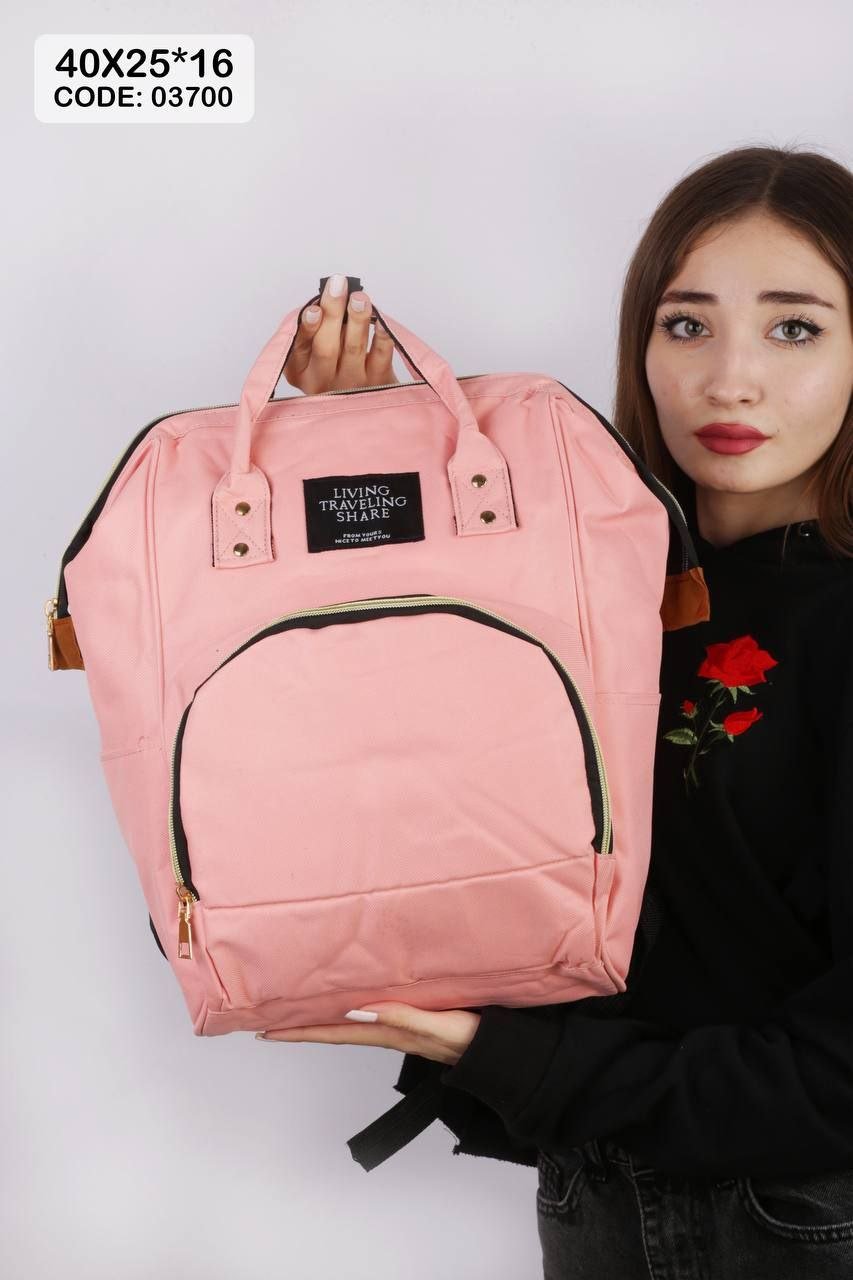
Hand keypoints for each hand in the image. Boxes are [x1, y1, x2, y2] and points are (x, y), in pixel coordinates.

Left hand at [255, 1000, 480, 1066]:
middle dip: (301, 1027)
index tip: (266, 1032)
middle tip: (268, 1021)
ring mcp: (399, 1028)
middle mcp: (387, 1031)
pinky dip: (350, 1010)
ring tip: (298, 1010)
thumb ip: (403, 1018)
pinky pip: (371, 1015)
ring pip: (350, 1023)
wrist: (497, 1052)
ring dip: (322, 1020)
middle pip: (335, 1030)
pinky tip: (347, 1002)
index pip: (334, 1032)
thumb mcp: (438, 1025)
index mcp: (388, 1032)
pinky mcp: (412, 1020)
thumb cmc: (471, 1036)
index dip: (300, 1032)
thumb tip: (359, 1011)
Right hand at [284, 273, 400, 394]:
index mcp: (301, 372)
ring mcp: (352, 386)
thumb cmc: (338, 368)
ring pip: (353, 348)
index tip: (315, 310)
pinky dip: (381, 334)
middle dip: (333, 313)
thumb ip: (317, 328)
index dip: (307, 327)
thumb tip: (331, 295)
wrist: (367, 403)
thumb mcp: (315, 354)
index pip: (299, 347)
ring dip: (357, 319)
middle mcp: (324, 382)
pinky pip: (381, 355)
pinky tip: (379, 318)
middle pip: (326, 348)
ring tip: (359, 298)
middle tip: (338, 285)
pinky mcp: (378, 384)